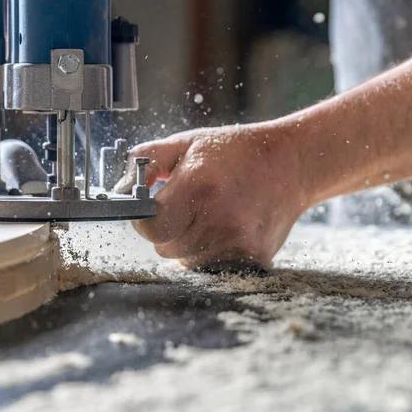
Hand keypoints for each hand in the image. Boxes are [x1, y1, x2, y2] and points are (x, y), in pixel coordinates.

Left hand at [114, 123, 308, 270]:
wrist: (292, 163)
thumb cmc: (235, 152)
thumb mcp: (188, 143)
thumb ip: (147, 161)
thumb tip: (120, 191)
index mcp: (198, 186)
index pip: (150, 228)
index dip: (145, 220)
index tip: (154, 210)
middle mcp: (219, 219)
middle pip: (165, 248)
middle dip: (168, 230)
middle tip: (188, 207)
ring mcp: (239, 242)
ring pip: (186, 261)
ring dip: (189, 244)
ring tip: (211, 216)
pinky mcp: (254, 258)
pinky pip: (212, 267)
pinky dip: (211, 253)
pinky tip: (226, 229)